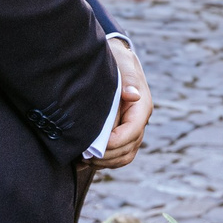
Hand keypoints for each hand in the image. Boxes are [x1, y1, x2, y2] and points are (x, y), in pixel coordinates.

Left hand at [94, 39, 152, 170]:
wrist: (116, 60)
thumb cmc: (118, 60)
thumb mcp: (123, 63)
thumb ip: (128, 79)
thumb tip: (133, 95)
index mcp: (141, 108)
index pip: (132, 132)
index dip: (114, 143)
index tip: (94, 145)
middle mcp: (139, 122)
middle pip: (128, 149)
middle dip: (107, 156)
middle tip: (84, 155)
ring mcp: (131, 130)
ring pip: (123, 156)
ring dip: (104, 162)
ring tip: (83, 159)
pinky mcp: (121, 134)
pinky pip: (116, 156)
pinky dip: (102, 162)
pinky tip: (82, 162)